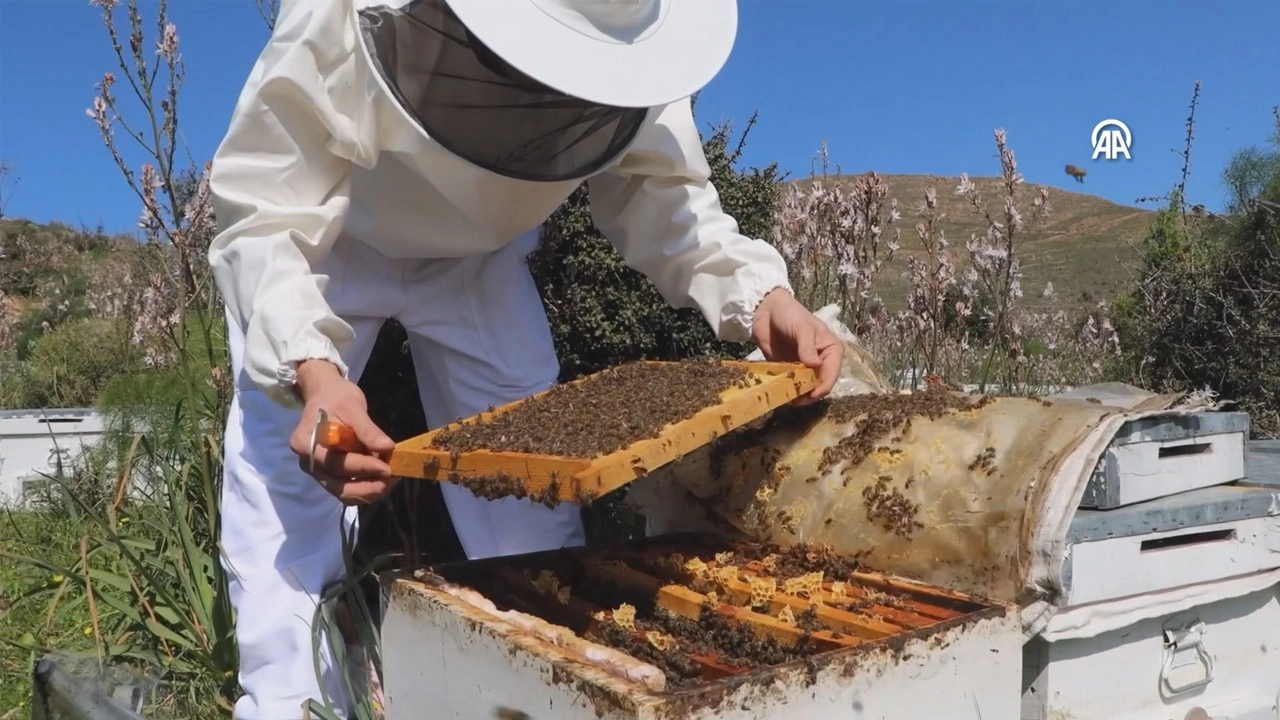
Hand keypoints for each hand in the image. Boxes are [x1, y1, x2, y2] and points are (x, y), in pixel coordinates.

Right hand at [288, 360, 397, 504]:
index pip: (336, 463)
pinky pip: (346, 488)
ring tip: (391, 479)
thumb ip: (368, 429)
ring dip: (369, 490)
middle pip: (338, 486)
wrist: (324, 395)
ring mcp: (316, 471)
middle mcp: (307, 462)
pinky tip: (382, 478)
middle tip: (394, 478)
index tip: (388, 468)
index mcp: (306, 443)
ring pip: (343, 493)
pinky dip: (365, 487)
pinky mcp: (327, 475)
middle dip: (369, 486)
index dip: (364, 467)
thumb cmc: (336, 397)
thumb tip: (387, 447)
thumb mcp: (353, 407)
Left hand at [751, 289, 842, 402]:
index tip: (810, 394)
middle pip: (820, 385)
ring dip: (798, 396)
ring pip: (806, 389)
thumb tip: (815, 366)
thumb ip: (807, 347)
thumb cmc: (790, 314)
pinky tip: (780, 394)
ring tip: (787, 398)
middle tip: (795, 399)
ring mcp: (805, 368)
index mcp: (832, 351)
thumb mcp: (802, 328)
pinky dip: (787, 392)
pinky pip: (791, 386)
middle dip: (810, 394)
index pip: (832, 374)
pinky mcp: (790, 371)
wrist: (766, 310)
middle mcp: (822, 362)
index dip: (823, 387)